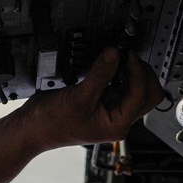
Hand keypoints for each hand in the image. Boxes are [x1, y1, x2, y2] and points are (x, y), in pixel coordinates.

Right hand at [20, 48, 164, 150]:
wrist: (34, 128)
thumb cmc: (53, 123)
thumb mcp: (79, 97)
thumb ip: (100, 74)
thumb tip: (115, 54)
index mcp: (118, 125)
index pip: (141, 96)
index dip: (138, 72)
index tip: (128, 54)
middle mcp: (119, 119)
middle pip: (148, 95)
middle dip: (142, 74)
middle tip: (128, 56)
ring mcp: (113, 110)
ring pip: (137, 89)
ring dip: (132, 72)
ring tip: (118, 58)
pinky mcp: (104, 101)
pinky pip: (121, 85)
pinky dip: (120, 73)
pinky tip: (110, 64)